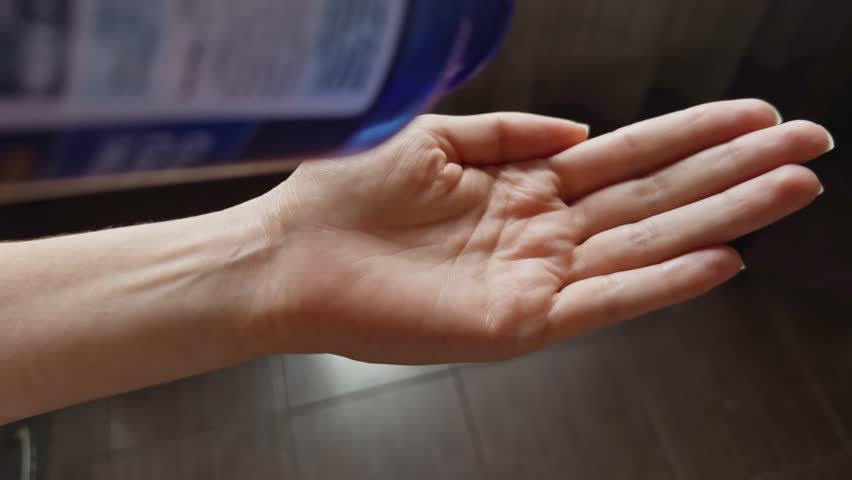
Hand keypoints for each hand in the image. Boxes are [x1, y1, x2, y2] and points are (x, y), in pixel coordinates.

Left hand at [251, 100, 831, 363]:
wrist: (292, 252)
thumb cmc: (349, 193)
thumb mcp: (437, 138)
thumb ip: (512, 133)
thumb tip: (577, 130)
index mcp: (526, 185)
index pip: (629, 156)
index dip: (694, 134)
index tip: (755, 114)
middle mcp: (544, 230)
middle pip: (655, 197)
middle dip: (733, 169)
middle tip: (808, 146)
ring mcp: (537, 277)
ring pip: (645, 244)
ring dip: (720, 217)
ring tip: (789, 189)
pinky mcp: (518, 322)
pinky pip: (603, 302)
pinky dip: (661, 284)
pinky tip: (719, 261)